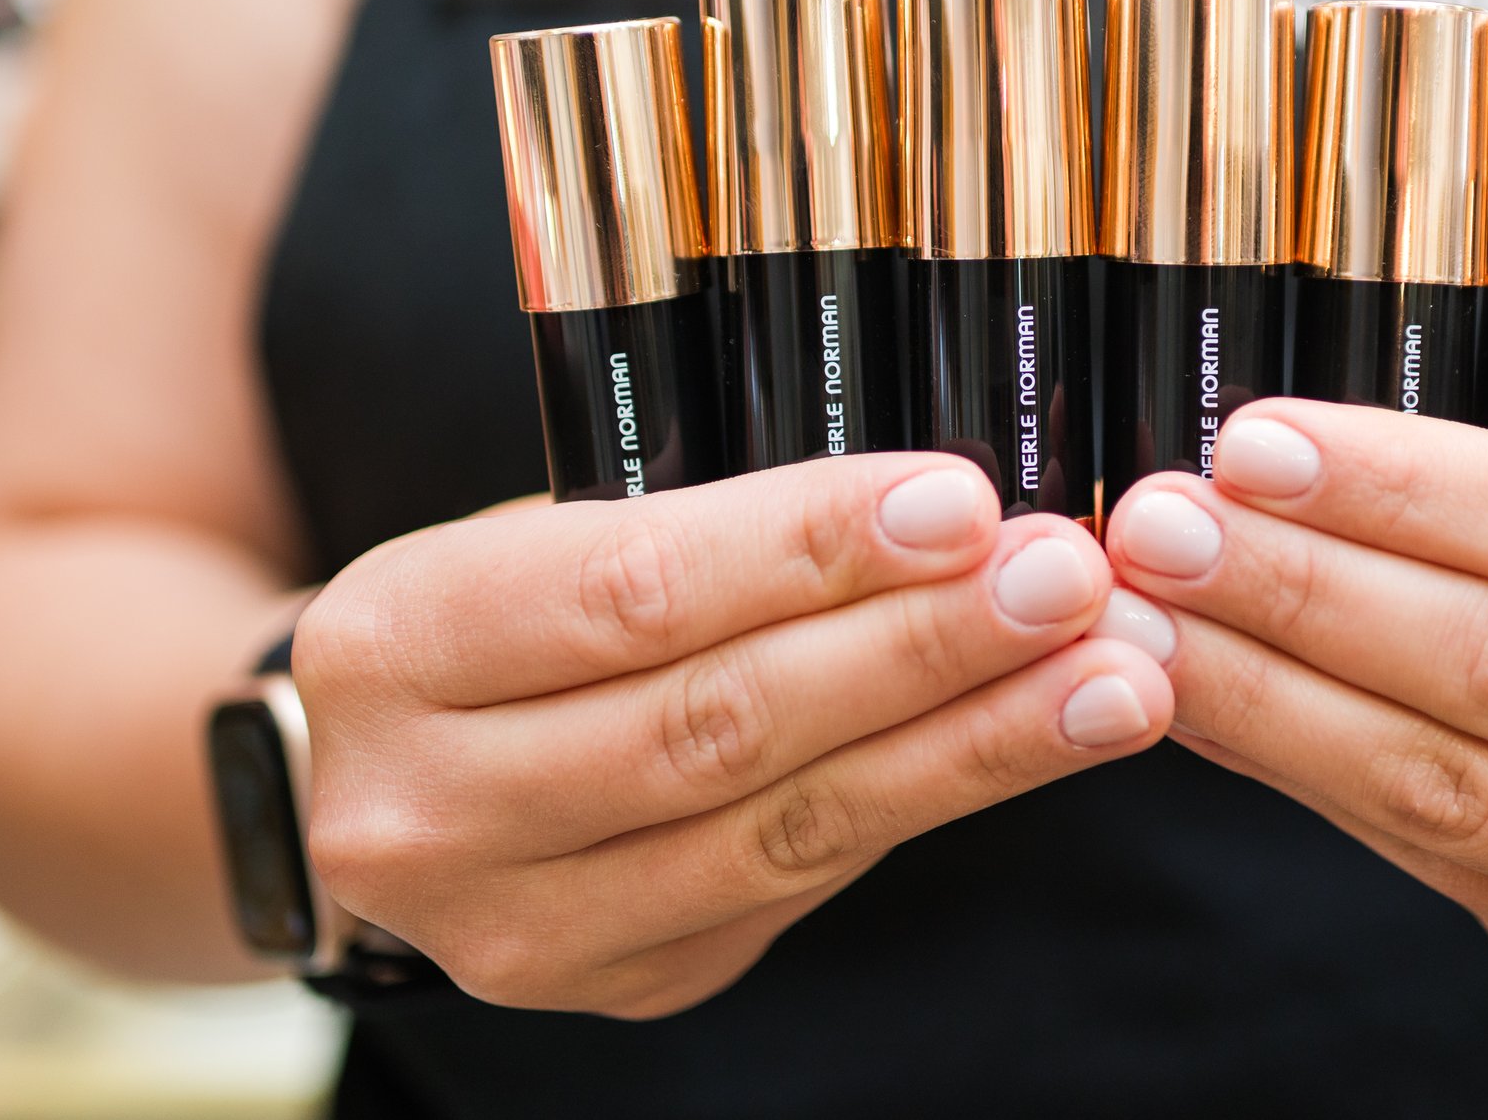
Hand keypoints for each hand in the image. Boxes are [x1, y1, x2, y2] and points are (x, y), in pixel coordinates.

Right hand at [294, 455, 1169, 1017]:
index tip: (964, 502)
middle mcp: (428, 810)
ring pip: (782, 830)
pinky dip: (926, 802)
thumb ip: (703, 530)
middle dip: (919, 649)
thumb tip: (948, 511)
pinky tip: (1030, 741)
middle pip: (717, 725)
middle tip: (1069, 584)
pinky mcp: (617, 983)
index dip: (808, 550)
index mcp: (394, 645)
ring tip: (1110, 678)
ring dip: (969, 747)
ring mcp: (519, 928)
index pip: (630, 593)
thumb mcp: (539, 534)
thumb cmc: (498, 616)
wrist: (377, 776)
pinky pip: (798, 884)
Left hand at [1096, 402, 1487, 995]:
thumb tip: (1262, 471)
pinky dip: (1298, 769)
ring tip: (1145, 629)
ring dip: (1270, 699)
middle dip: (1307, 592)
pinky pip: (1424, 854)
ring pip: (1451, 786)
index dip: (1402, 491)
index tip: (1251, 448)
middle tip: (1161, 534)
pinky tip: (1204, 708)